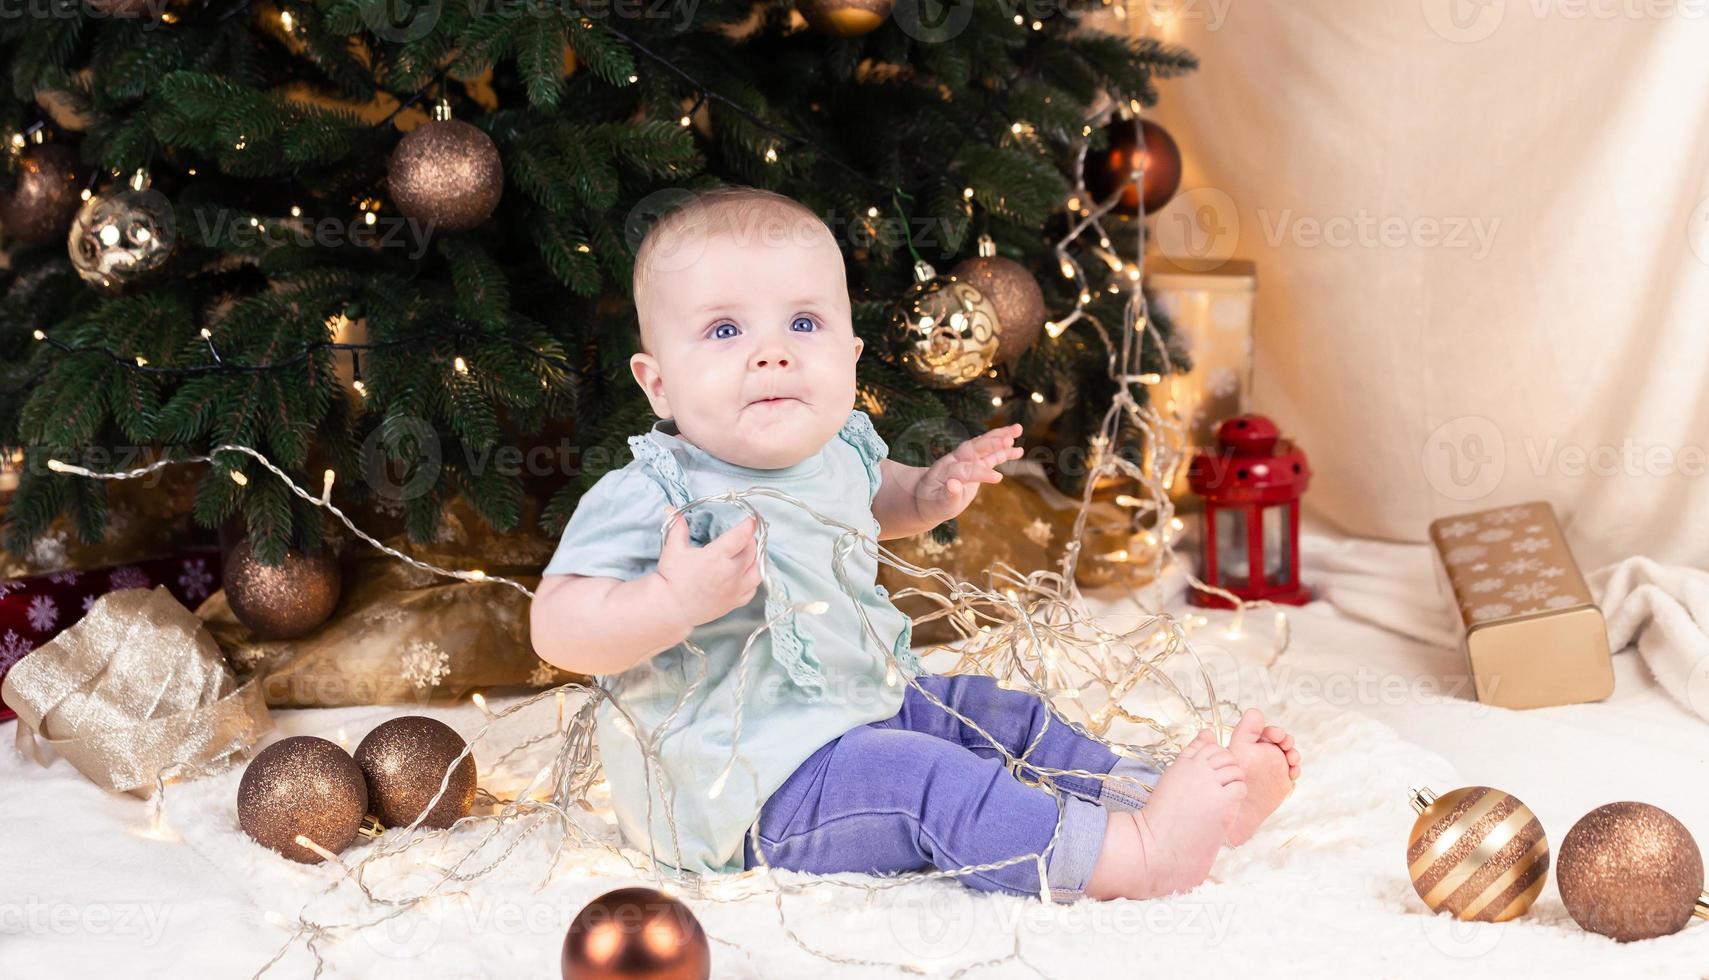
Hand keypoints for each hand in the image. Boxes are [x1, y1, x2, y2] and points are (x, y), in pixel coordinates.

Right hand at [655, 509, 760, 628]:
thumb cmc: (671, 578)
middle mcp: (730, 573)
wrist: (670, 608)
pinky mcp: (734, 602)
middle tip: (744, 535)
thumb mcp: (673, 549)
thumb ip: (677, 528)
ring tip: (748, 553)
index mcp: (717, 556)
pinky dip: (753, 578)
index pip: (741, 536)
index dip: (749, 525)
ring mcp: (735, 589)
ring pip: (757, 570)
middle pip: (752, 551)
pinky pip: (753, 589)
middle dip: (750, 539)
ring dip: (756, 559)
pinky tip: (747, 572)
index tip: (752, 519)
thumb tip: (671, 509)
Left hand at [913, 423, 1024, 525]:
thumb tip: (953, 485)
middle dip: (990, 443)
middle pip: (973, 447)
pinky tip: (1019, 450)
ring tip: (1018, 429)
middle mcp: (956, 460)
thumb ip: (947, 495)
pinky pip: (991, 456)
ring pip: (984, 445)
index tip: (998, 479)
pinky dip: (1004, 451)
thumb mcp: (938, 503)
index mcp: (945, 470)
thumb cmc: (933, 502)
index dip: (980, 473)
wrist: (928, 496)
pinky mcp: (975, 465)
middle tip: (1008, 439)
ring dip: (1000, 437)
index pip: (964, 469)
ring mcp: (966, 460)